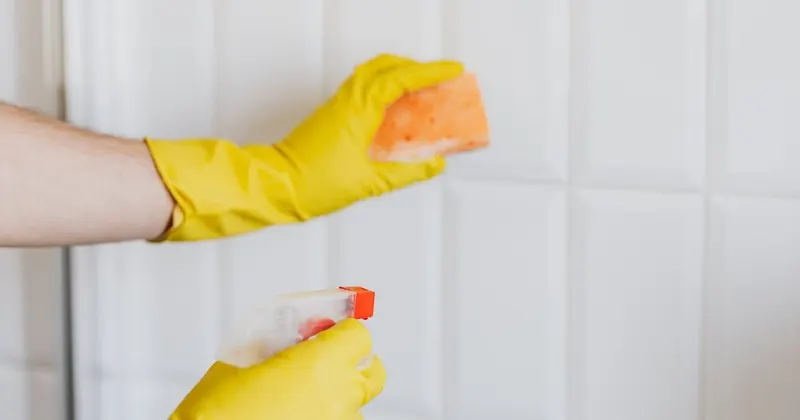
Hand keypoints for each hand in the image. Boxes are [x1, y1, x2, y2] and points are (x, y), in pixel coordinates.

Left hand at [144, 54, 463, 240]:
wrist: (276, 184)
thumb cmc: (314, 183)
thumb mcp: (370, 182)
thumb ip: (407, 173)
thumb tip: (434, 165)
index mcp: (359, 109)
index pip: (401, 78)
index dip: (431, 72)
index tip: (453, 70)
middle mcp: (347, 99)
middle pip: (386, 66)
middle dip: (416, 67)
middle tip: (438, 78)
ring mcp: (337, 104)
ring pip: (372, 73)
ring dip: (398, 74)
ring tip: (420, 91)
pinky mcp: (331, 114)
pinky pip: (362, 88)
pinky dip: (383, 88)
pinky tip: (394, 109)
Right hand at [170, 319, 385, 419]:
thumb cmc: (218, 412)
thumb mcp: (242, 361)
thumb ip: (274, 346)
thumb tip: (287, 342)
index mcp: (322, 365)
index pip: (359, 334)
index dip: (343, 329)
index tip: (328, 329)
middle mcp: (340, 397)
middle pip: (372, 371)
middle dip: (354, 362)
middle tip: (326, 360)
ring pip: (355, 404)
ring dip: (337, 395)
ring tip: (301, 397)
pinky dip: (324, 417)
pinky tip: (296, 415)